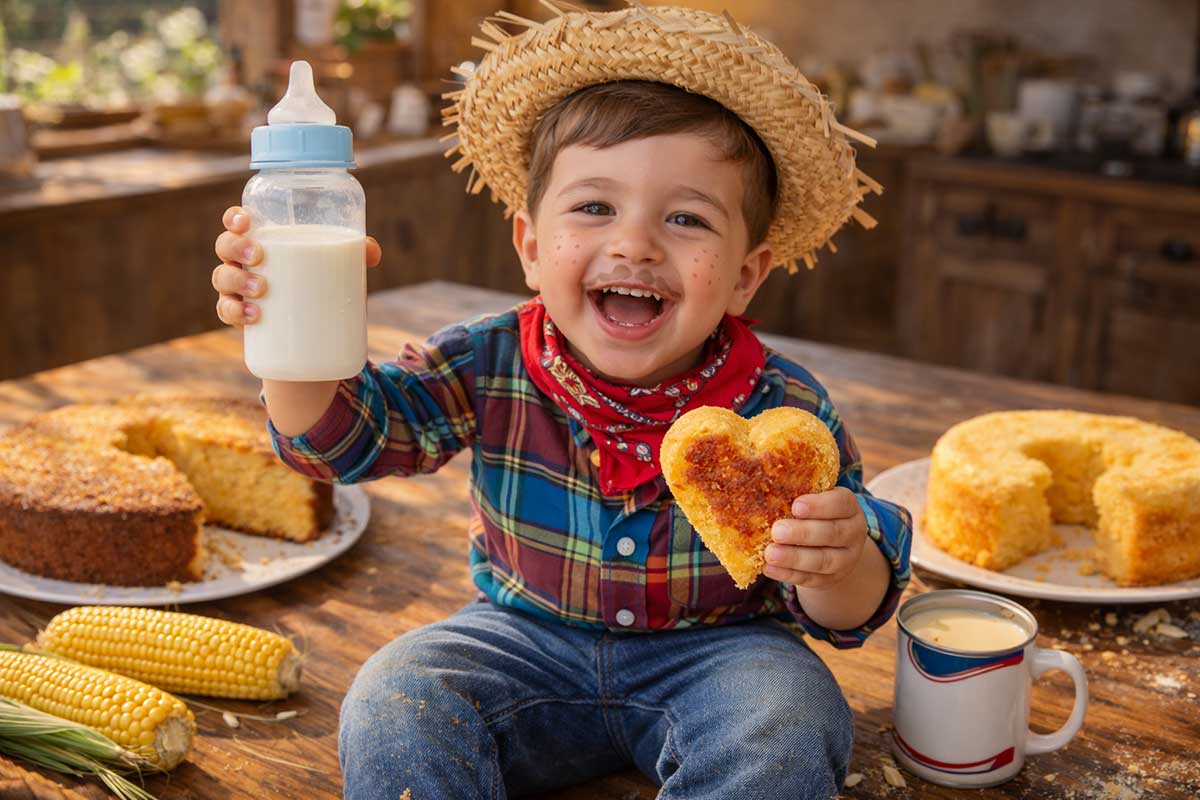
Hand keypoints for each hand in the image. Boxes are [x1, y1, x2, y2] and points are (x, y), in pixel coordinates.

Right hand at [212, 206, 382, 326]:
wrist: (317, 330)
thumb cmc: (323, 282)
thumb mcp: (339, 266)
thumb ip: (354, 254)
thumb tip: (371, 252)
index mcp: (262, 240)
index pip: (238, 221)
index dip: (234, 217)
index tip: (247, 221)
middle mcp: (243, 261)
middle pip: (225, 246)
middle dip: (236, 247)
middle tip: (258, 256)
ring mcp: (238, 288)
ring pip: (222, 278)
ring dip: (236, 280)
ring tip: (260, 289)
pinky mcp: (242, 315)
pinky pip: (226, 311)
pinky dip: (234, 312)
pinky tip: (251, 316)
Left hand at [763, 487, 866, 588]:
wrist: (831, 546)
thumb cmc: (813, 513)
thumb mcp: (813, 499)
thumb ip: (796, 491)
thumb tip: (763, 479)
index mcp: (849, 507)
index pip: (841, 503)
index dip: (820, 505)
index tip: (796, 506)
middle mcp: (853, 533)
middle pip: (833, 533)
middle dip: (803, 533)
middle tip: (777, 531)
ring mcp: (845, 559)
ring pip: (823, 560)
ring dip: (794, 557)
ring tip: (770, 553)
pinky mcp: (830, 579)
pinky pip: (810, 579)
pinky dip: (788, 574)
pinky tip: (768, 568)